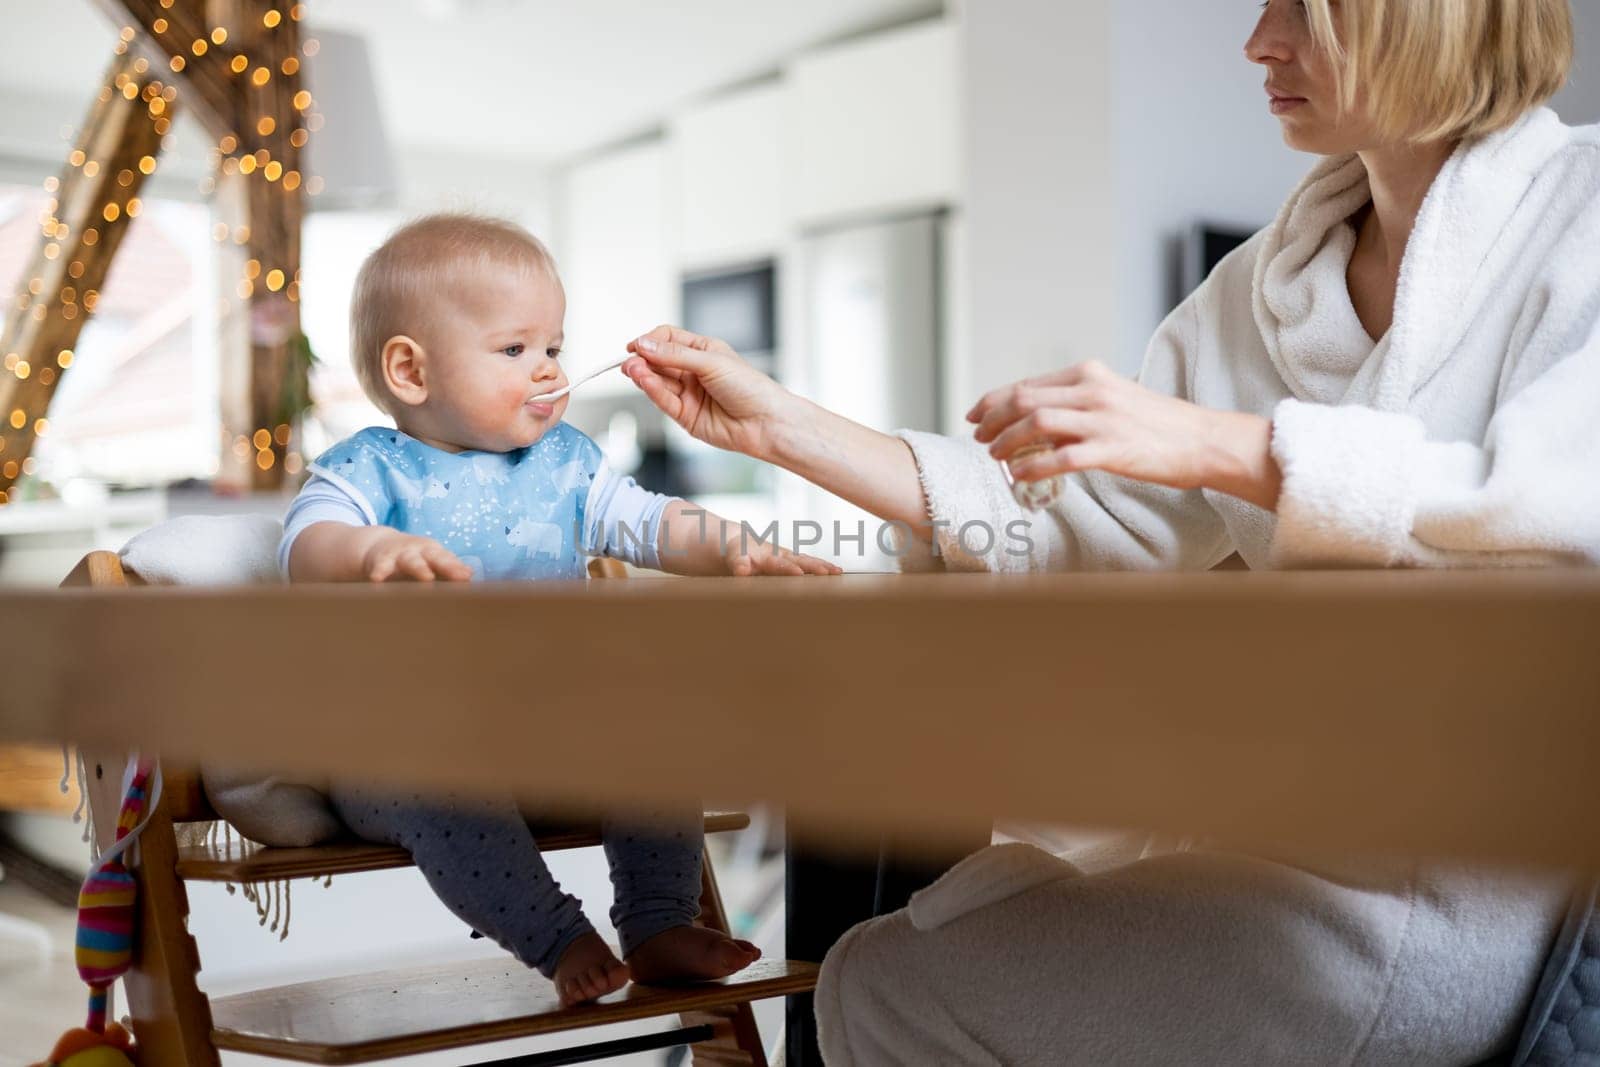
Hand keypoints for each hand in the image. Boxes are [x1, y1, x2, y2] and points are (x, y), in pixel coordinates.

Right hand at [359, 530, 472, 582]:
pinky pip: (380, 567)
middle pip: (434, 557)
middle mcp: (419, 551)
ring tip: (427, 577)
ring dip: (420, 568)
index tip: (465, 577)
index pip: (448, 560)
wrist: (380, 546)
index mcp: (433, 552)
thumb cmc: (414, 558)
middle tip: (458, 576)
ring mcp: (400, 555)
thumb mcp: (431, 560)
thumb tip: (469, 574)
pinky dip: (379, 572)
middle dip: (445, 565)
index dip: (456, 568)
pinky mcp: (380, 561)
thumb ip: (448, 569)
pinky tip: (377, 579)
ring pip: (411, 561)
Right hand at [624, 325, 795, 460]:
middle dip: (643, 360)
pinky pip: (664, 401)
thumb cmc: (750, 387)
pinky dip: (653, 391)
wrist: (765, 422)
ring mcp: (688, 394)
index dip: (650, 341)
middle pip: (658, 361)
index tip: (636, 345)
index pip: (667, 340)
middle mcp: (693, 372)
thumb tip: (645, 344)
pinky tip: (646, 382)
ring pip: (657, 382)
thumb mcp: (711, 362)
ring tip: (634, 370)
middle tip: (630, 360)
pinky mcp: (685, 416)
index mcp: (702, 352)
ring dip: (644, 375)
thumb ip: (675, 355)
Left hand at [722, 526, 841, 577]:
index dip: (789, 568)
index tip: (799, 573)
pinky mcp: (793, 560)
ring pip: (807, 561)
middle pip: (797, 560)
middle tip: (826, 572)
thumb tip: (741, 570)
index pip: (777, 563)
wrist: (738, 542)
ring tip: (837, 572)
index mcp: (763, 556)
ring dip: (821, 566)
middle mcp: (778, 554)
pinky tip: (838, 572)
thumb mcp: (734, 558)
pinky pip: (810, 563)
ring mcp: (787, 557)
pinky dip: (823, 566)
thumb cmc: (735, 554)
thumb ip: (739, 564)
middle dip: (811, 566)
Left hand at [967, 360, 1280, 507]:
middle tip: (976, 436)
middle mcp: (1092, 390)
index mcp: (1089, 374)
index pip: (1028, 383)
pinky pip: (1060, 457)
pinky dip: (1032, 466)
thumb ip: (1075, 403)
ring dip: (1006, 440)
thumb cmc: (1158, 424)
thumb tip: (1036, 420)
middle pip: (1024, 399)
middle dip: (992, 419)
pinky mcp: (1112, 449)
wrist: (1203, 439)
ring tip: (994, 456)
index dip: (994, 399)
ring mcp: (1102, 419)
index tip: (975, 414)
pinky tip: (1018, 475)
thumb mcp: (1112, 398)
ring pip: (1036, 423)